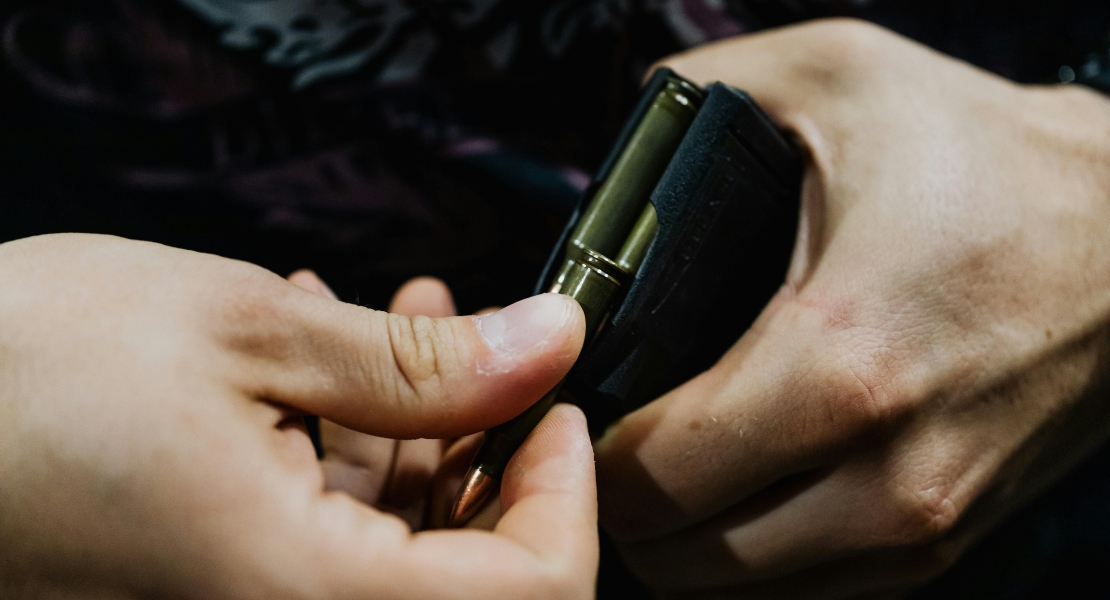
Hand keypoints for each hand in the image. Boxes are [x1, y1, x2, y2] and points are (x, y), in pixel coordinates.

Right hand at [0, 234, 596, 598]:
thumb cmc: (21, 369)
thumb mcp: (248, 333)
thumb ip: (422, 361)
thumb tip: (547, 344)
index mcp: (297, 593)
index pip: (524, 598)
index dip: (565, 499)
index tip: (559, 409)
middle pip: (466, 581)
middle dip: (493, 451)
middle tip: (486, 349)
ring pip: (394, 552)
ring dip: (425, 434)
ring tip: (413, 323)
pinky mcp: (213, 581)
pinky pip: (327, 538)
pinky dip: (357, 452)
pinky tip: (341, 362)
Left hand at [595, 19, 1109, 597]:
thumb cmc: (990, 156)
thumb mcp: (835, 75)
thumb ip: (695, 99)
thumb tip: (611, 161)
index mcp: (839, 365)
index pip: (650, 472)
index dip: (579, 445)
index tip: (564, 401)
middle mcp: (886, 474)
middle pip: (683, 555)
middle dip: (616, 502)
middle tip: (594, 435)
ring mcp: (923, 526)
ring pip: (740, 592)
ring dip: (677, 539)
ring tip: (652, 464)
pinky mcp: (947, 541)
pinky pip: (810, 592)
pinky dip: (747, 557)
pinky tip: (726, 492)